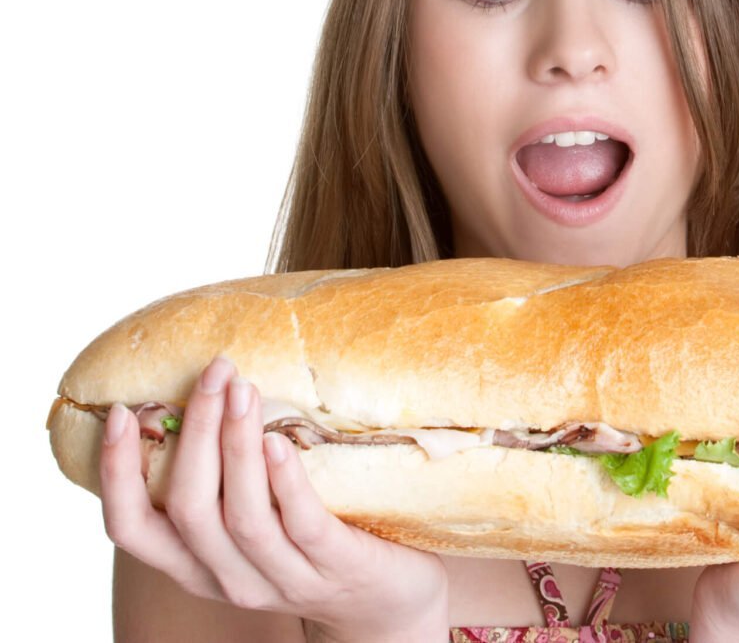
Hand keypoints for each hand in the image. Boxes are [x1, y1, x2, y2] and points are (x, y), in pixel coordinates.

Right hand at [99, 356, 448, 642]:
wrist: (388, 600)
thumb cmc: (313, 543)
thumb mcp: (255, 519)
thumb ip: (225, 478)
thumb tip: (206, 391)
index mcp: (199, 564)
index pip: (131, 530)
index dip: (116, 474)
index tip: (119, 412)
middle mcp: (231, 578)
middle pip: (189, 508)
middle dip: (196, 433)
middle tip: (213, 372)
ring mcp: (285, 579)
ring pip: (242, 515)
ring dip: (236, 446)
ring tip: (242, 391)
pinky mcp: (336, 567)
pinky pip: (301, 525)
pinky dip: (284, 482)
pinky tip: (279, 441)